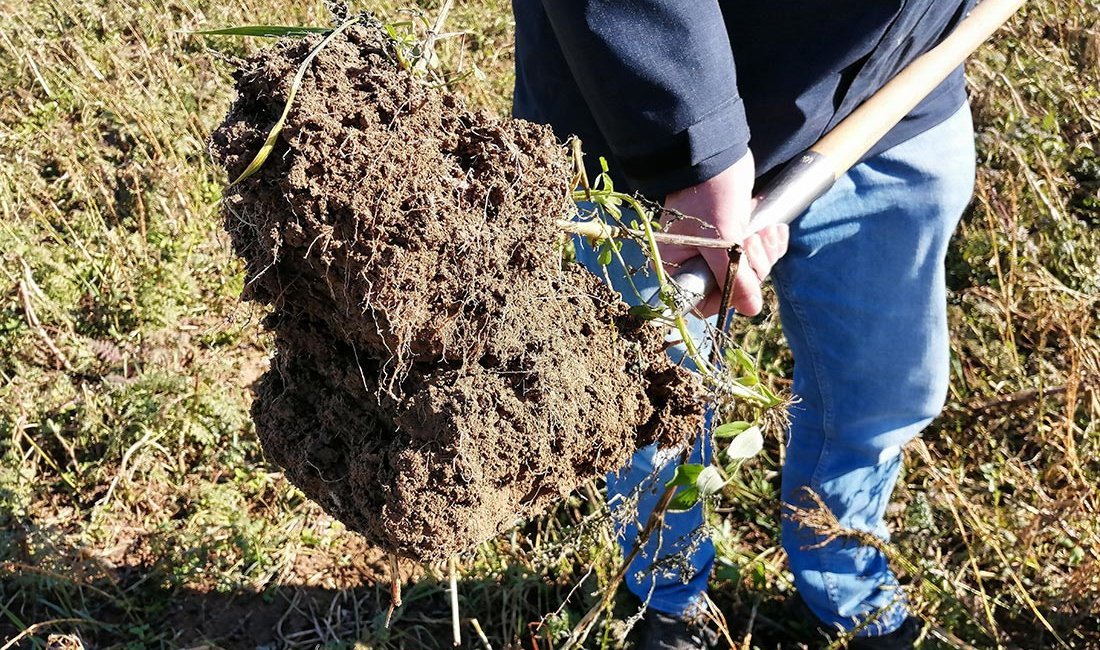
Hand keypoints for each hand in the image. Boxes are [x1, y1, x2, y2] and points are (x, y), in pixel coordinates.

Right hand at [659, 150, 788, 316]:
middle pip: (734, 287)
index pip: (705, 302)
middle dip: (753, 267)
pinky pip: (760, 253)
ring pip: (751, 271)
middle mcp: (697, 262)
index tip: (743, 279)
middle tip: (753, 242)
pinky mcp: (738, 236)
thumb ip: (734, 279)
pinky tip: (772, 228)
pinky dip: (771, 243)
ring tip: (763, 231)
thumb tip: (751, 310)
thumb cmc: (709, 198)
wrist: (717, 156)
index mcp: (679, 267)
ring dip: (765, 252)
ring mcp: (720, 249)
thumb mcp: (721, 243)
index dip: (729, 296)